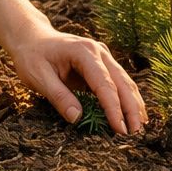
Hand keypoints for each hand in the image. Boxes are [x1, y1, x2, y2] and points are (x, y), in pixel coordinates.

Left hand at [7, 29, 146, 134]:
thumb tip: (77, 118)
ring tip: (139, 127)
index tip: (119, 129)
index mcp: (84, 52)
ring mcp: (103, 57)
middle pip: (121, 82)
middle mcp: (99, 52)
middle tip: (135, 132)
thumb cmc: (32, 57)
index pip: (104, 83)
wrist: (32, 38)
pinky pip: (118, 82)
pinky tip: (134, 114)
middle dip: (130, 108)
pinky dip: (127, 98)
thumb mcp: (38, 77)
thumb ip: (58, 96)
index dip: (113, 108)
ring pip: (124, 82)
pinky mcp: (102, 64)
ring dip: (133, 104)